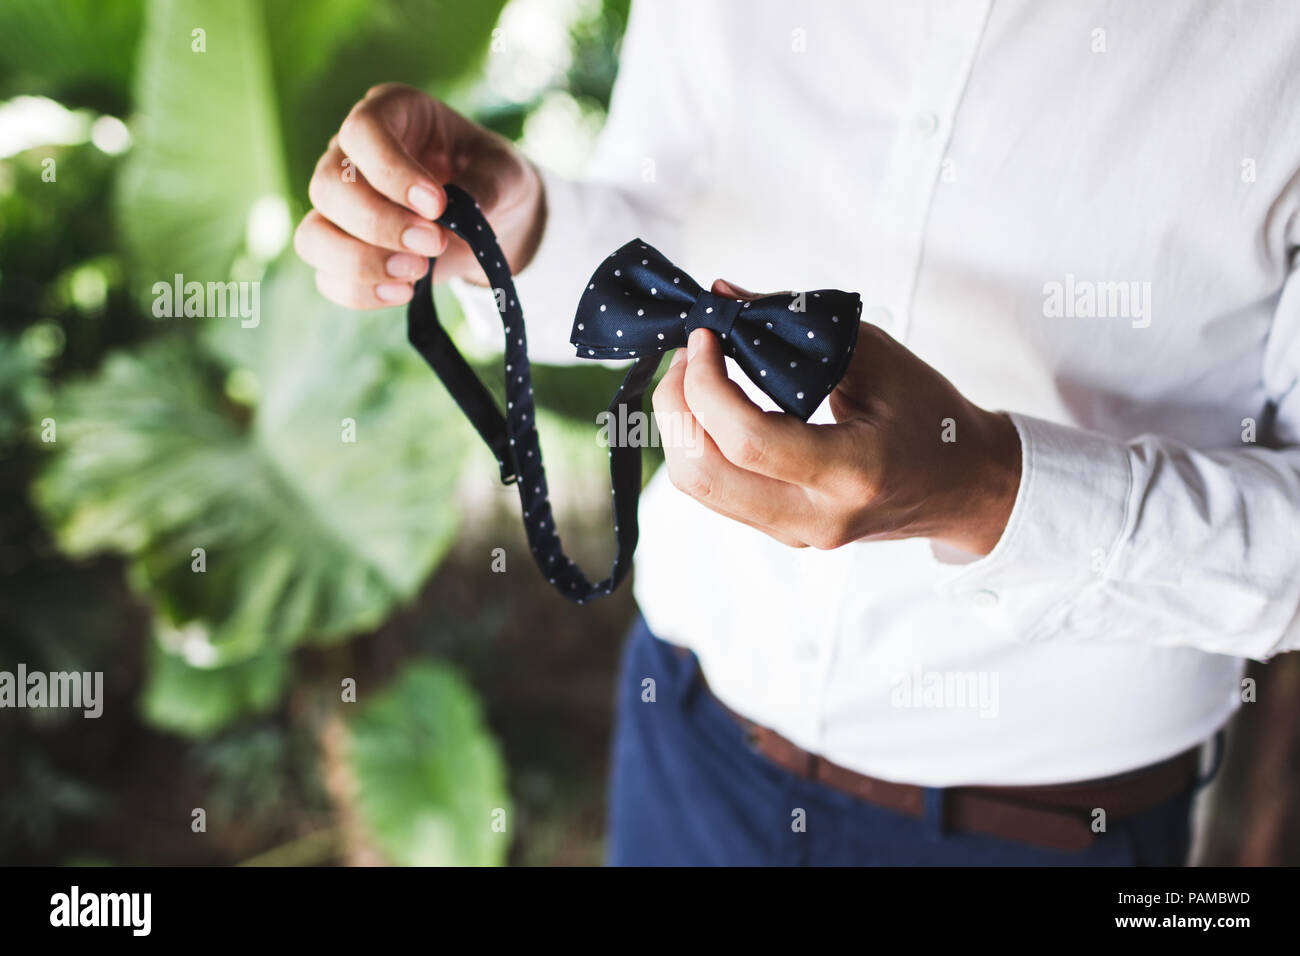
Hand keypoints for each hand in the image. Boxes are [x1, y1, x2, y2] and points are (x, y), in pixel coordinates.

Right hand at [294, 83, 544, 308]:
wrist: (492, 219)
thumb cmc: (492, 180)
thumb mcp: (505, 173)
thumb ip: (486, 186)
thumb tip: (458, 216)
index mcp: (389, 113)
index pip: (363, 131)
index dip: (391, 171)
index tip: (436, 205)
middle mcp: (350, 155)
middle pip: (329, 186)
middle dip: (379, 223)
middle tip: (435, 244)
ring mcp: (339, 206)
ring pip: (313, 236)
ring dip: (362, 263)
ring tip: (418, 272)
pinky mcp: (341, 250)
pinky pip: (326, 277)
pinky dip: (361, 291)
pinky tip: (405, 292)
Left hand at [652, 281, 1021, 554]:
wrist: (965, 486)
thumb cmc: (931, 415)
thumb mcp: (878, 356)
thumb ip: (798, 323)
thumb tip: (723, 295)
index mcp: (853, 472)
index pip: (749, 439)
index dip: (708, 383)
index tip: (705, 335)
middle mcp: (818, 516)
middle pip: (704, 473)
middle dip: (676, 404)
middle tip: (688, 353)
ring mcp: (797, 533)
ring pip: (699, 487)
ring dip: (679, 424)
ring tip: (694, 374)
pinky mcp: (784, 532)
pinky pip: (717, 492)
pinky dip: (699, 442)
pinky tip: (712, 404)